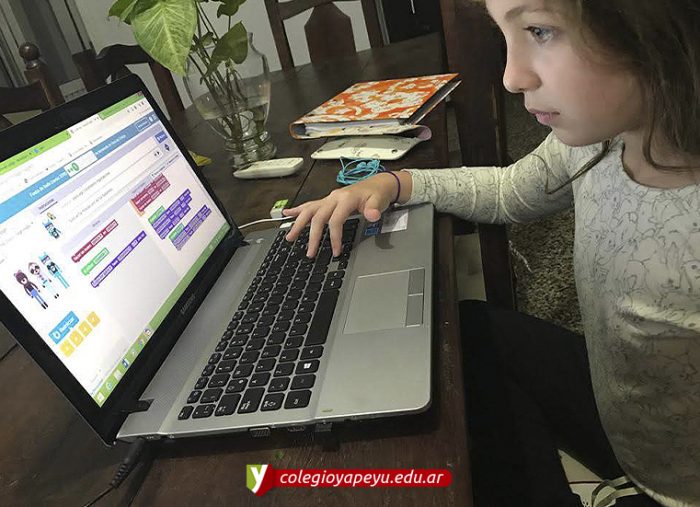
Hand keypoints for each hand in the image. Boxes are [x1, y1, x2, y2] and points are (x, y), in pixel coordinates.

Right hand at [282, 172, 405, 257]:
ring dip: (298, 224)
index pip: (335, 220)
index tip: (336, 251)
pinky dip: (297, 210)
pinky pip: (310, 205)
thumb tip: (372, 215)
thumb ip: (374, 209)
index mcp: (345, 198)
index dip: (334, 237)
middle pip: (318, 217)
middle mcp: (334, 197)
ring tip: (289, 236)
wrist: (379, 183)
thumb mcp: (380, 201)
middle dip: (312, 236)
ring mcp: (329, 198)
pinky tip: (286, 214)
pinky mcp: (327, 200)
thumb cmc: (378, 193)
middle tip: (309, 252)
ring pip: (309, 210)